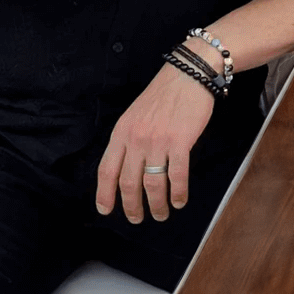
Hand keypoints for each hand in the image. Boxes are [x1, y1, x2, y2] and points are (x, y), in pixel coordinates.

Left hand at [95, 65, 216, 222]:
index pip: (107, 170)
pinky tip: (180, 200)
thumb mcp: (135, 114)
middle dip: (132, 206)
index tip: (105, 210)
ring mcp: (158, 141)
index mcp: (121, 133)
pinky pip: (177, 175)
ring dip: (157, 204)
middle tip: (137, 219)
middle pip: (128, 182)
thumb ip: (130, 139)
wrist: (188, 74)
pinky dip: (179, 192)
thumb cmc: (164, 94)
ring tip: (162, 214)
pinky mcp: (180, 141)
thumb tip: (130, 166)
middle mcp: (136, 139)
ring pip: (152, 183)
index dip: (104, 194)